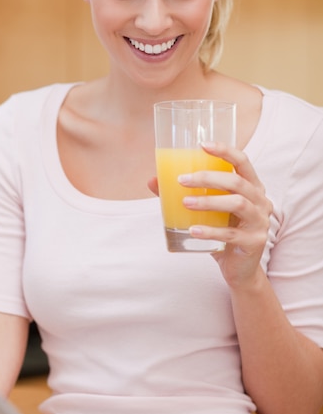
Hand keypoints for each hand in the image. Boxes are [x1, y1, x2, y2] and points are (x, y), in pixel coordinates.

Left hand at [149, 142, 272, 288]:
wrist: (238, 268)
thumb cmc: (221, 231)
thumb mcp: (206, 211)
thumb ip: (184, 193)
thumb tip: (152, 181)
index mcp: (252, 187)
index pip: (243, 161)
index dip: (225, 151)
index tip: (202, 146)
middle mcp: (260, 201)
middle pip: (237, 182)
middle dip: (208, 178)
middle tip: (182, 180)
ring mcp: (260, 222)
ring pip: (238, 204)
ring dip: (209, 201)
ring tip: (185, 203)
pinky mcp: (254, 242)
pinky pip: (231, 234)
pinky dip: (210, 231)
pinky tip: (193, 230)